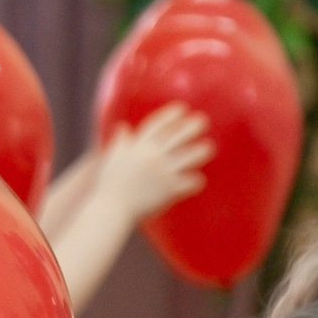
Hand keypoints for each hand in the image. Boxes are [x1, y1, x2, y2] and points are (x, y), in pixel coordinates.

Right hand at [94, 103, 209, 222]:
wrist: (110, 208)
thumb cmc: (107, 185)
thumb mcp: (111, 158)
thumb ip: (119, 141)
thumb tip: (122, 127)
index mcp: (138, 147)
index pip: (157, 125)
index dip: (171, 116)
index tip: (182, 108)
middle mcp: (152, 156)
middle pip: (176, 137)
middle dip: (191, 127)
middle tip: (203, 120)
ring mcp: (162, 172)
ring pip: (187, 158)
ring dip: (199, 151)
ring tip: (209, 147)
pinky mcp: (167, 190)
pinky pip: (187, 183)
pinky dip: (194, 181)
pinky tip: (199, 180)